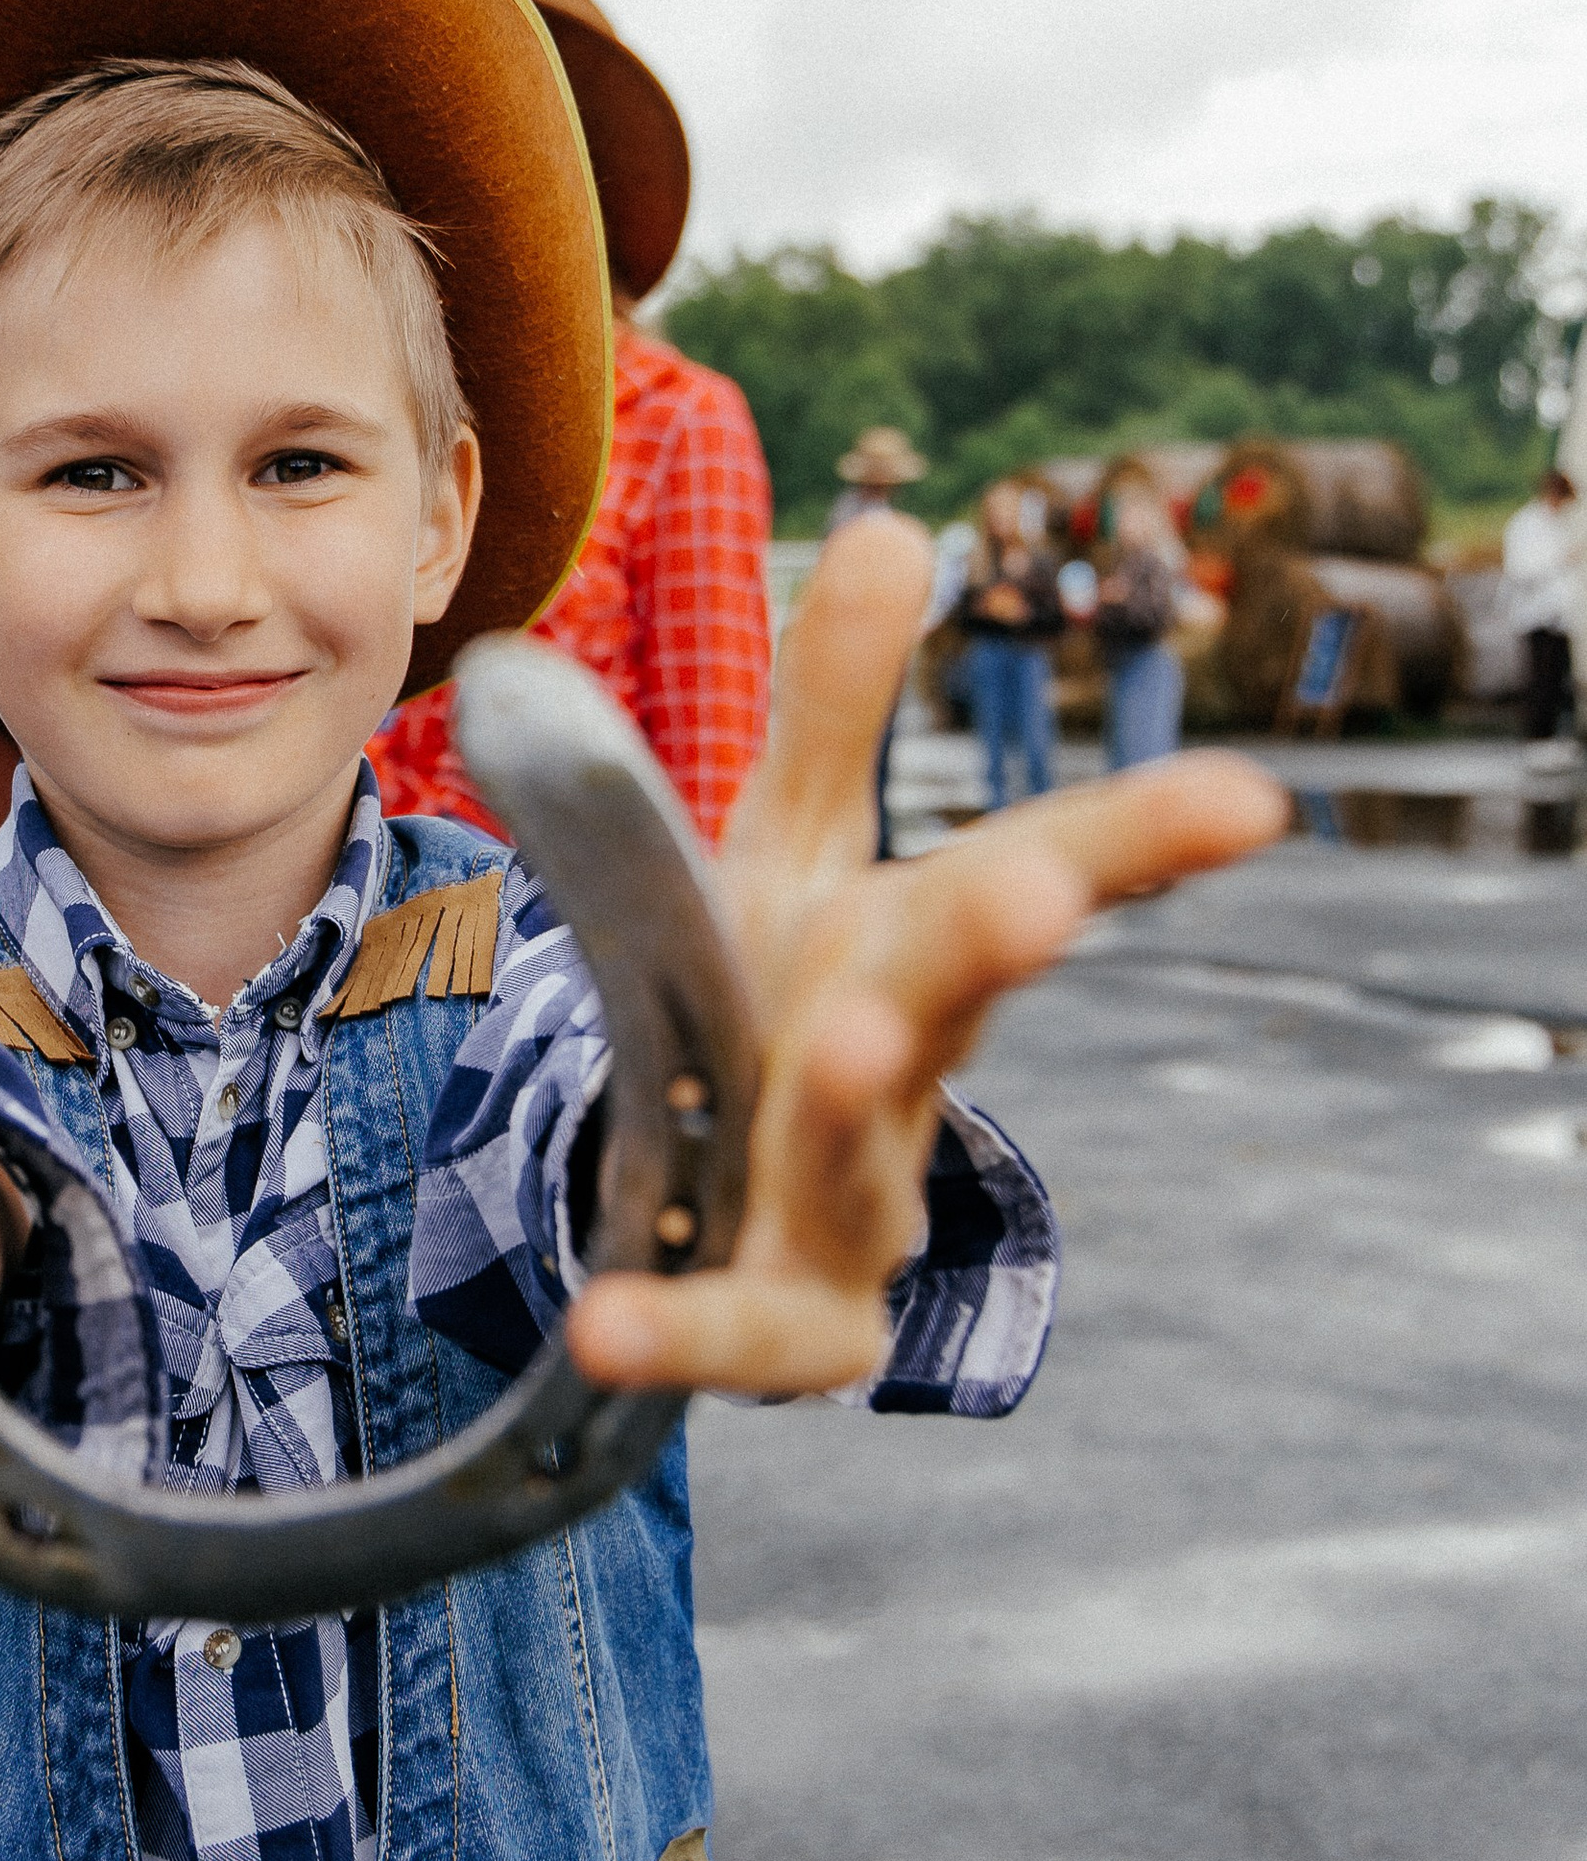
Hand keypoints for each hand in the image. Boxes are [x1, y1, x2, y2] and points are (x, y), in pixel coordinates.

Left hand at [566, 513, 1285, 1402]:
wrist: (714, 1203)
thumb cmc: (774, 1009)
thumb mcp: (788, 853)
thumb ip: (832, 709)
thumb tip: (894, 523)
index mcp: (925, 953)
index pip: (1045, 873)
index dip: (1144, 840)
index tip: (1254, 802)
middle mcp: (909, 1078)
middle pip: (956, 997)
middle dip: (994, 940)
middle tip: (1043, 888)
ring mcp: (855, 1211)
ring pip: (859, 1161)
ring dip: (848, 1104)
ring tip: (842, 1039)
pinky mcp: (785, 1326)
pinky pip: (737, 1337)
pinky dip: (678, 1331)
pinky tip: (605, 1321)